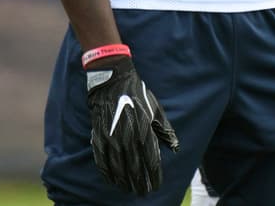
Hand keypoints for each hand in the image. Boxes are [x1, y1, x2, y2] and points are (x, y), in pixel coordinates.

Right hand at [84, 54, 177, 194]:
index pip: (151, 163)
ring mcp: (112, 139)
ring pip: (118, 169)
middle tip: (143, 192)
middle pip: (135, 170)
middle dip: (140, 184)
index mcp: (144, 132)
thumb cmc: (137, 96)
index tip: (156, 185)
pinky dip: (107, 174)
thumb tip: (175, 148)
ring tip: (129, 190)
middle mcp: (128, 139)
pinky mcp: (99, 137)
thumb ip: (165, 131)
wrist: (112, 82)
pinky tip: (112, 181)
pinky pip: (102, 162)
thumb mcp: (156, 110)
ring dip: (124, 182)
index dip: (154, 177)